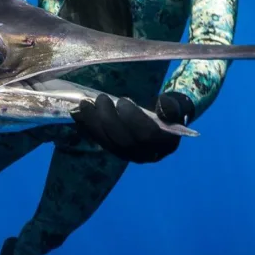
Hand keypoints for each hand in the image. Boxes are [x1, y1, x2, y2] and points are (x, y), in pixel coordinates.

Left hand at [70, 91, 195, 163]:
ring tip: (85, 104)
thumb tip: (164, 104)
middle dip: (109, 119)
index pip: (147, 135)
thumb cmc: (168, 111)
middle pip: (124, 142)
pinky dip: (86, 128)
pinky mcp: (115, 152)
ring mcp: (129, 156)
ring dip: (93, 124)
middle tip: (101, 98)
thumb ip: (172, 106)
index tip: (122, 100)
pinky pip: (99, 142)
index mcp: (165, 144)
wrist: (161, 121)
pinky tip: (77, 114)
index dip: (132, 119)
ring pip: (108, 144)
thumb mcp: (176, 105)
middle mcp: (146, 155)